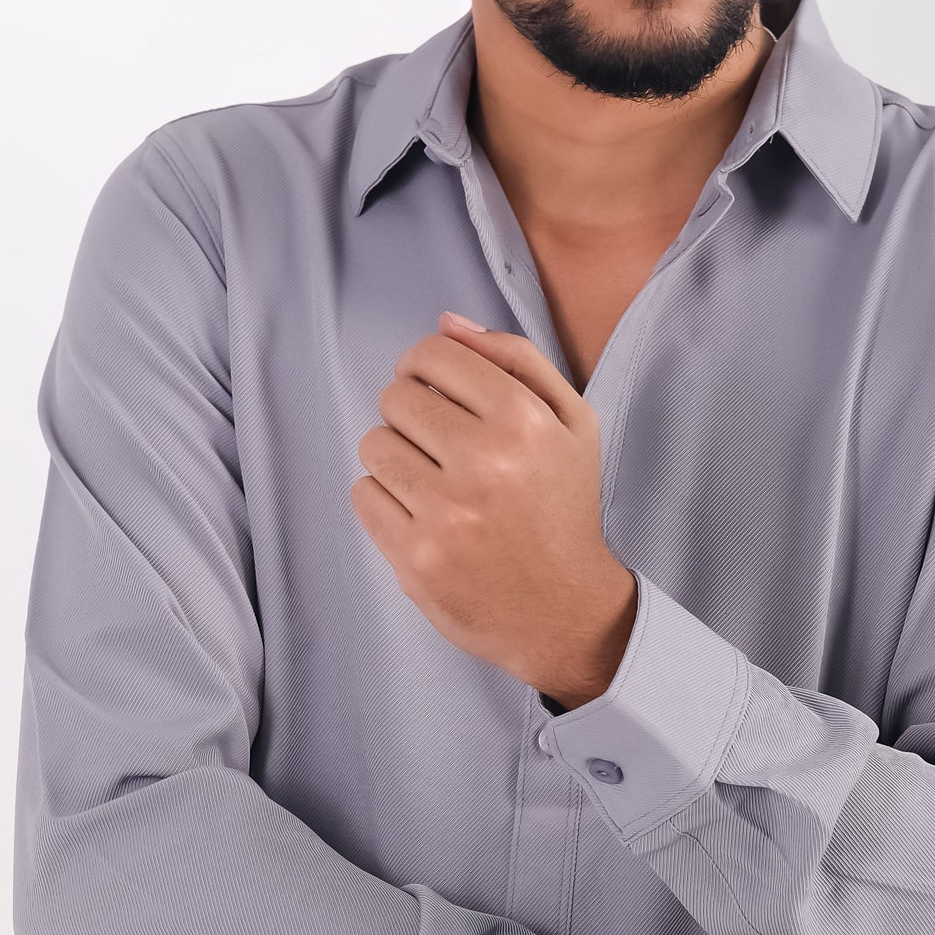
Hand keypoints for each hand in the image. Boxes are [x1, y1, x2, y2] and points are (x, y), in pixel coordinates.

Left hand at [350, 312, 635, 699]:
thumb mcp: (571, 423)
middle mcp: (483, 464)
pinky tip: (422, 516)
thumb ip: (515, 360)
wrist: (566, 611)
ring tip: (432, 481)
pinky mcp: (415, 559)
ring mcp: (445, 515)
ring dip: (395, 457)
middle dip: (411, 413)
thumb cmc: (564, 508)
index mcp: (523, 420)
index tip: (436, 392)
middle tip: (440, 445)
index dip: (425, 367)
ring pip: (373, 445)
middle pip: (395, 397)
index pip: (432, 354)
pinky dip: (385, 500)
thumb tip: (446, 323)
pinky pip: (363, 496)